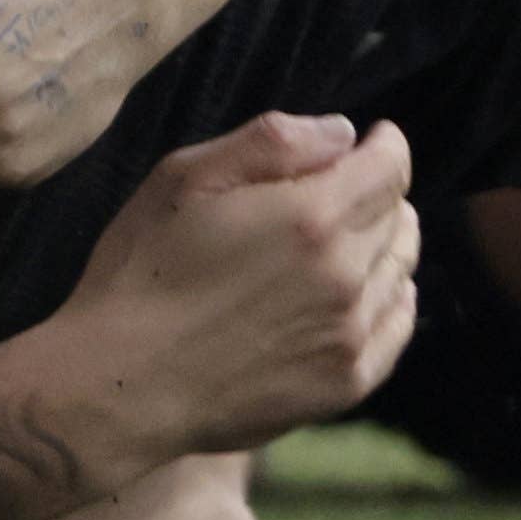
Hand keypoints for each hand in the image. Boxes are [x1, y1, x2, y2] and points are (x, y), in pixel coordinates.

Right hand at [36, 112, 419, 469]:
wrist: (120, 386)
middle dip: (379, 192)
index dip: (385, 145)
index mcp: (312, 217)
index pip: (390, 168)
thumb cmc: (141, 272)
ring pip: (400, 270)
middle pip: (397, 216)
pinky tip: (375, 292)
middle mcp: (344, 277)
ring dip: (387, 243)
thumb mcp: (185, 178)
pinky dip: (395, 301)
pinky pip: (395, 331)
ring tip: (359, 235)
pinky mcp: (342, 386)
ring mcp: (347, 336)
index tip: (373, 139)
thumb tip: (344, 134)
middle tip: (349, 187)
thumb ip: (271, 142)